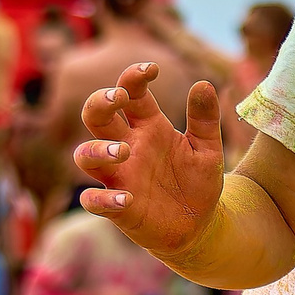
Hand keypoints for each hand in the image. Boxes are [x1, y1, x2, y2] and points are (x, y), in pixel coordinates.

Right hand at [74, 63, 225, 257]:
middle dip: (99, 103)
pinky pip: (94, 200)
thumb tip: (204, 83)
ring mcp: (119, 177)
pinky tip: (126, 197)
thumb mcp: (209, 149)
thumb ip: (205, 119)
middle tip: (118, 97)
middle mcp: (128, 148)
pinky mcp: (117, 208)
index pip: (132, 95)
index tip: (151, 69)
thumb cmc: (198, 182)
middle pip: (96, 117)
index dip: (134, 78)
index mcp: (149, 128)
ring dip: (97, 150)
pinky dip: (103, 198)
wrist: (201, 225)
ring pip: (85, 156)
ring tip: (121, 151)